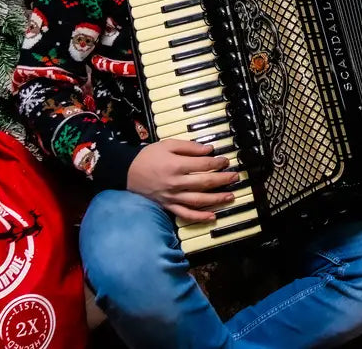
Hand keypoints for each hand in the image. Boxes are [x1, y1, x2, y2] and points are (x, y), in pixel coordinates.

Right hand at [126, 139, 241, 222]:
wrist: (126, 172)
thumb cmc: (148, 156)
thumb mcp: (167, 144)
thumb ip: (189, 147)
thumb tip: (209, 150)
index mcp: (176, 166)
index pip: (203, 165)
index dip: (217, 163)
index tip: (226, 161)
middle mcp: (176, 183)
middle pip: (204, 183)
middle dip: (222, 180)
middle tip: (234, 177)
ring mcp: (172, 197)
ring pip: (198, 201)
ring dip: (216, 199)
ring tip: (230, 196)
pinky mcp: (167, 206)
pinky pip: (185, 214)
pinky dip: (199, 217)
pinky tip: (212, 216)